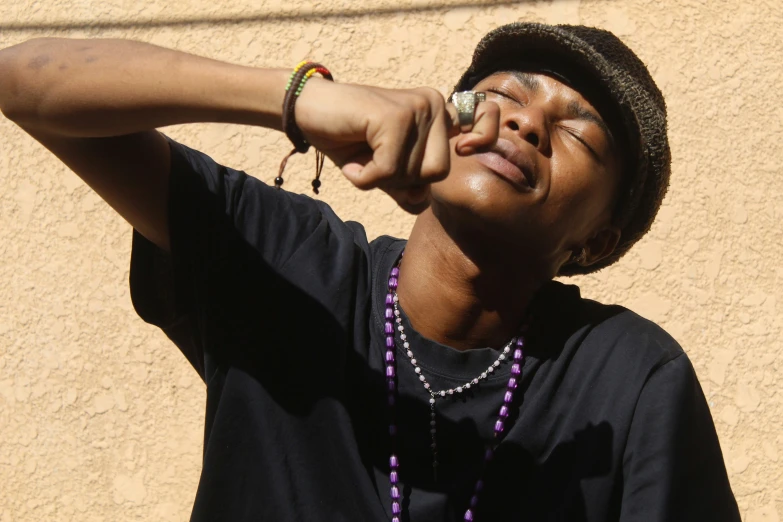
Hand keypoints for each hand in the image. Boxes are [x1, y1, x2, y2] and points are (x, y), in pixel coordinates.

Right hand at [295, 80, 499, 212]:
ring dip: (381, 179)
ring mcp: (417, 107)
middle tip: (376, 162)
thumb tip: (420, 200)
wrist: (308, 111)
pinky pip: (389, 169)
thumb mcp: (385, 171)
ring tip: (362, 156)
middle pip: (438, 173)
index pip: (483, 120)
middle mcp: (433, 104)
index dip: (486, 137)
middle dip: (403, 181)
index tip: (466, 148)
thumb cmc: (348, 139)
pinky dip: (366, 176)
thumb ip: (409, 187)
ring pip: (415, 174)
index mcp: (438, 113)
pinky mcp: (395, 116)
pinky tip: (352, 161)